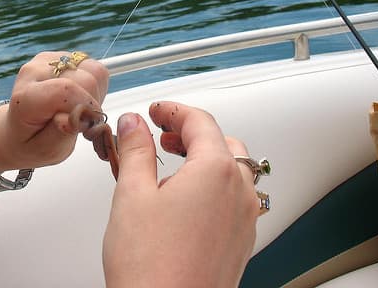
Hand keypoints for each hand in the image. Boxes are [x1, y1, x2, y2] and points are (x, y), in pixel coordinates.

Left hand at [0, 51, 108, 170]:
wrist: (15, 131)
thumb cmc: (31, 143)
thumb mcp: (45, 151)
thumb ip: (61, 134)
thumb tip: (78, 116)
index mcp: (25, 99)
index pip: (66, 90)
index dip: (86, 107)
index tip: (88, 126)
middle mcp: (34, 72)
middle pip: (86, 78)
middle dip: (92, 103)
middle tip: (81, 121)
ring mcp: (47, 60)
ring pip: (93, 69)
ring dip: (94, 93)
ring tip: (78, 109)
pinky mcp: (59, 55)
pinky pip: (92, 66)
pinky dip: (92, 84)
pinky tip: (78, 98)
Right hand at [103, 102, 257, 287]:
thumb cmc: (152, 267)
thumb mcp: (132, 194)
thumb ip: (136, 149)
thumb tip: (134, 124)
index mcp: (216, 171)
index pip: (200, 122)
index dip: (173, 111)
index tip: (155, 112)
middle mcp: (239, 192)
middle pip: (222, 142)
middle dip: (190, 132)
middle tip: (162, 134)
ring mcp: (244, 219)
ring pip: (233, 170)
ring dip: (205, 157)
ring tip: (171, 165)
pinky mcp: (241, 241)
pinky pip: (234, 198)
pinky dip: (213, 184)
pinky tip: (185, 198)